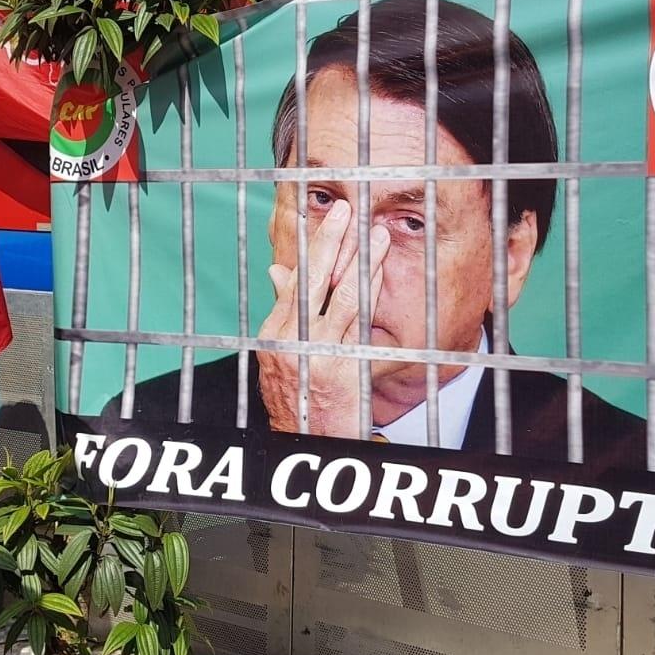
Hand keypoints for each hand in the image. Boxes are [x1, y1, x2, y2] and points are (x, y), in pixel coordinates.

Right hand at [256, 199, 387, 438]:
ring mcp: (315, 354)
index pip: (295, 279)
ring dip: (361, 261)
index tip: (326, 219)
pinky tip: (380, 274)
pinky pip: (358, 324)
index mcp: (274, 332)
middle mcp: (290, 340)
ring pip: (341, 297)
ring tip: (375, 234)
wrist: (305, 443)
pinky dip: (369, 294)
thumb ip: (285, 311)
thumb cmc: (297, 397)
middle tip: (346, 210)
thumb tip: (279, 271)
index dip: (312, 247)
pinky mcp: (340, 368)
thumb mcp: (281, 354)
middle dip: (331, 241)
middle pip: (313, 280)